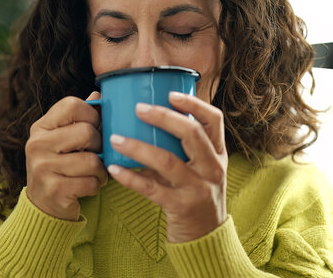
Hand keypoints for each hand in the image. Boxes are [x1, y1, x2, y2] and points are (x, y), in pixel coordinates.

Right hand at [25, 92, 107, 220]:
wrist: (43, 205)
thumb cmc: (61, 165)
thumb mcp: (66, 138)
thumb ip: (82, 117)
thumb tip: (99, 95)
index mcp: (41, 127)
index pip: (73, 105)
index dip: (92, 115)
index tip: (94, 128)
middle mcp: (37, 144)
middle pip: (87, 132)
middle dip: (100, 146)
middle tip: (96, 155)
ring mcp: (42, 168)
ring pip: (92, 161)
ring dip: (101, 170)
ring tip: (94, 173)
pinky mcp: (53, 190)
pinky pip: (91, 182)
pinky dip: (96, 185)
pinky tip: (87, 186)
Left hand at [107, 91, 227, 242]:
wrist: (207, 239)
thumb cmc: (197, 197)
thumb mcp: (201, 170)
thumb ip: (184, 149)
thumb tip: (149, 121)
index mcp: (218, 154)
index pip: (214, 120)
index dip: (194, 104)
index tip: (171, 93)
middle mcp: (212, 168)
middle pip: (191, 134)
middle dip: (163, 117)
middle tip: (138, 108)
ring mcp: (198, 188)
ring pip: (167, 161)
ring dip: (138, 147)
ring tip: (116, 138)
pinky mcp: (181, 207)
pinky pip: (151, 189)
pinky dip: (130, 178)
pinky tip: (114, 169)